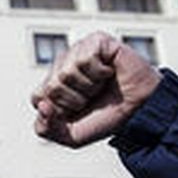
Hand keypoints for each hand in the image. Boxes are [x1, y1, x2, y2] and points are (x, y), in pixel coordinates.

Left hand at [31, 32, 161, 147]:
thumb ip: (46, 129)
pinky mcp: (96, 41)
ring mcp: (78, 51)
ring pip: (66, 73)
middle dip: (75, 100)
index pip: (37, 98)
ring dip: (89, 87)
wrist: (140, 110)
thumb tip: (42, 105)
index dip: (58, 111)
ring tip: (102, 85)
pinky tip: (109, 71)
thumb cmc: (107, 117)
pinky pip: (86, 59)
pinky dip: (100, 72)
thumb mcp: (71, 136)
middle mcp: (62, 66)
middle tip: (93, 98)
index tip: (77, 111)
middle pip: (51, 87)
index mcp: (53, 85)